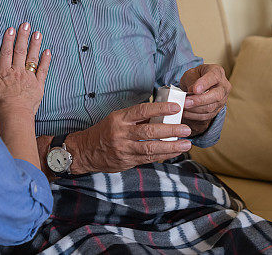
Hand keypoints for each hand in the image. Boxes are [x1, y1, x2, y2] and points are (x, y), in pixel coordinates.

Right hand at [0, 22, 50, 118]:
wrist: (15, 116)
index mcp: (4, 72)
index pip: (6, 52)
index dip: (8, 39)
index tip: (11, 29)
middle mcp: (17, 71)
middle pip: (20, 51)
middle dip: (23, 37)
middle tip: (26, 24)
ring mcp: (29, 77)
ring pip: (32, 58)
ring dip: (35, 44)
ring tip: (38, 33)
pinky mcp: (38, 85)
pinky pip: (43, 70)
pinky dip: (46, 61)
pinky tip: (48, 51)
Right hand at [68, 102, 191, 173]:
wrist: (85, 151)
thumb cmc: (105, 131)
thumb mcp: (116, 119)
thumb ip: (136, 118)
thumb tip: (160, 113)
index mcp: (119, 118)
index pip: (142, 111)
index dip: (160, 109)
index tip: (176, 108)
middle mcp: (121, 133)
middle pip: (149, 131)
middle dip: (170, 131)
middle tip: (186, 129)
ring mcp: (123, 149)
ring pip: (150, 148)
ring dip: (171, 146)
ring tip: (186, 144)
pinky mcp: (126, 162)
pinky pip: (148, 159)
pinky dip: (163, 155)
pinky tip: (174, 152)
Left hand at [179, 64, 229, 136]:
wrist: (199, 84)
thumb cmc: (195, 76)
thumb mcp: (191, 73)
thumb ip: (192, 81)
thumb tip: (191, 91)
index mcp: (217, 72)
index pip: (213, 77)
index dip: (204, 84)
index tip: (194, 89)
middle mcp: (223, 86)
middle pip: (216, 96)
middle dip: (199, 100)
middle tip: (185, 102)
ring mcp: (222, 99)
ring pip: (211, 107)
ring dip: (195, 109)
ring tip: (183, 107)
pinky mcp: (217, 110)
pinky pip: (207, 116)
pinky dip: (195, 116)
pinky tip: (186, 113)